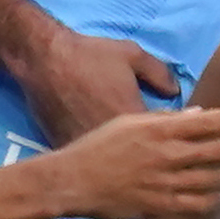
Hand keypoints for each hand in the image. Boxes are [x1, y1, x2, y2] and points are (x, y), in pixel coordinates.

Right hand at [11, 27, 179, 145]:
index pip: (164, 140)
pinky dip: (98, 159)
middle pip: (140, 157)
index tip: (172, 136)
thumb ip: (159, 75)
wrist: (44, 60)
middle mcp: (114, 138)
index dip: (170, 140)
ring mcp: (89, 145)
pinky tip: (102, 154)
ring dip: (123, 161)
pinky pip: (90, 161)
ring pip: (114, 164)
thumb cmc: (90, 55)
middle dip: (148, 155)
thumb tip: (175, 93)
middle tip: (148, 147)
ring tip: (126, 154)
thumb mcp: (132, 55)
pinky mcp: (69, 147)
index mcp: (135, 117)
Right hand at [46, 106, 219, 218]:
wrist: (71, 180)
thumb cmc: (98, 146)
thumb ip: (164, 118)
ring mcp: (164, 182)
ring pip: (211, 178)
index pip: (209, 122)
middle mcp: (168, 154)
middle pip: (219, 149)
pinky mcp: (157, 206)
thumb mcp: (129, 122)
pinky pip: (193, 204)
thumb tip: (197, 115)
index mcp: (161, 129)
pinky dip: (210, 199)